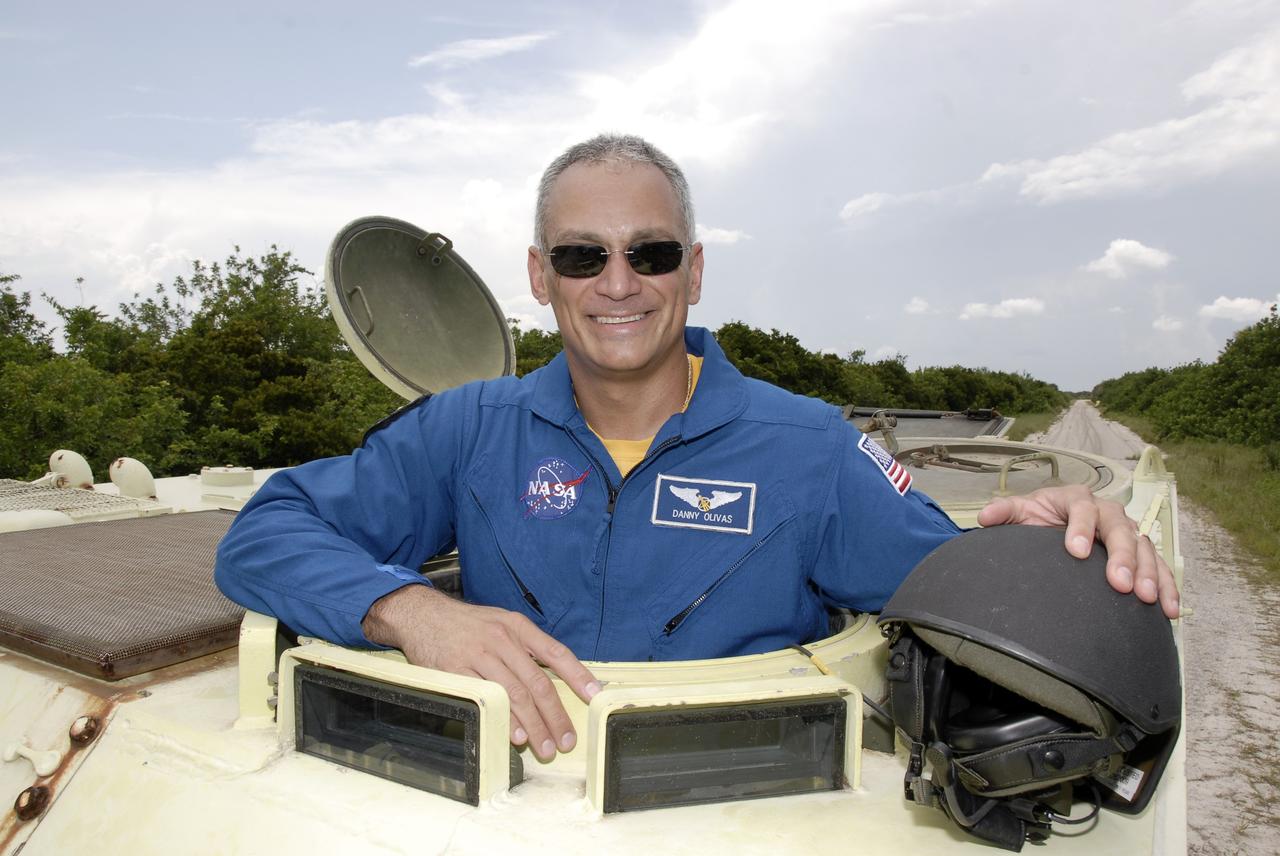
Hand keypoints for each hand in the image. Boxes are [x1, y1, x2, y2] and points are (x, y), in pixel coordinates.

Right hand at [362, 585, 600, 759]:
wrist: (424, 615)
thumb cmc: (468, 625)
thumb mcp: (502, 623)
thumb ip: (527, 647)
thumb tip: (556, 680)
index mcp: (518, 626)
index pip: (556, 653)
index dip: (578, 676)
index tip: (594, 695)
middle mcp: (502, 639)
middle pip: (537, 683)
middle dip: (556, 715)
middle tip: (567, 740)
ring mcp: (478, 655)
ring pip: (515, 695)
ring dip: (534, 726)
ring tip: (546, 747)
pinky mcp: (456, 671)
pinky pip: (486, 699)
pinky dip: (504, 720)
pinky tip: (515, 735)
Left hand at [977, 485, 1178, 618]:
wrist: (1053, 527)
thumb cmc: (1038, 519)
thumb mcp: (1020, 512)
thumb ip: (1004, 513)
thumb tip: (985, 517)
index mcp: (1076, 500)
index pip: (1082, 510)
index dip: (1081, 528)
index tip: (1076, 552)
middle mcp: (1106, 512)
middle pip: (1120, 529)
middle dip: (1122, 556)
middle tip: (1119, 583)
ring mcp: (1126, 532)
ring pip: (1143, 548)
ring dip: (1148, 573)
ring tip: (1146, 598)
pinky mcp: (1140, 554)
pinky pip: (1159, 567)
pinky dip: (1167, 587)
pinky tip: (1169, 609)